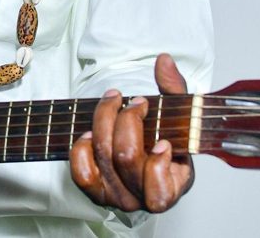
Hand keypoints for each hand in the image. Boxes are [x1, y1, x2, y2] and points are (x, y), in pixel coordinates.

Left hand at [70, 53, 194, 212]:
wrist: (144, 151)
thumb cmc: (165, 136)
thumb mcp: (178, 114)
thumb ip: (174, 87)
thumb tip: (163, 61)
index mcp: (172, 188)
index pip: (159, 191)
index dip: (158, 163)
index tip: (163, 141)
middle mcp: (142, 198)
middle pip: (125, 157)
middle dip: (128, 120)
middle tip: (136, 103)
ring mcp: (117, 197)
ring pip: (103, 156)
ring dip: (104, 121)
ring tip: (113, 103)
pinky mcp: (95, 192)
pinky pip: (81, 173)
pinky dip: (82, 148)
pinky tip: (90, 132)